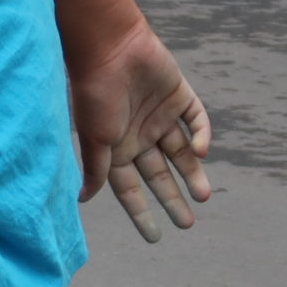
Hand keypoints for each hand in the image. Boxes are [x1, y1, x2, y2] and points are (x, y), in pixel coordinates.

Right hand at [68, 20, 211, 241]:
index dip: (142, 214)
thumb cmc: (97, 96)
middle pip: (160, 176)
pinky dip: (201, 135)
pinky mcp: (179, 96)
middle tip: (188, 223)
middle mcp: (139, 138)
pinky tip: (201, 152)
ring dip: (193, 174)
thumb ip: (97, 170)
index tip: (155, 238)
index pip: (131, 190)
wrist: (111, 48)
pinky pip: (195, 120)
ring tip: (203, 195)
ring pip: (181, 153)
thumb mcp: (95, 140)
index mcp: (116, 151)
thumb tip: (84, 200)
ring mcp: (160, 118)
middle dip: (173, 199)